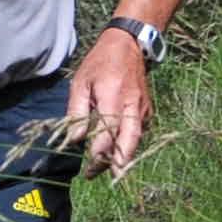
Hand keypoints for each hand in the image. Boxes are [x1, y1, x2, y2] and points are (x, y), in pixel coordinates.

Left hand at [69, 27, 154, 177]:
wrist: (128, 45)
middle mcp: (132, 105)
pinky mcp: (146, 110)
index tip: (88, 165)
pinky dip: (128, 145)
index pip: (108, 131)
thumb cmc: (100, 63)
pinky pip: (138, 133)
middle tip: (99, 176)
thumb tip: (75, 140)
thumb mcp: (80, 82)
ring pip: (135, 140)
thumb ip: (76, 112)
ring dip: (122, 158)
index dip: (99, 151)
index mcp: (113, 96)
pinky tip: (115, 154)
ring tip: (106, 172)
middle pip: (128, 141)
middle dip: (114, 162)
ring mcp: (142, 108)